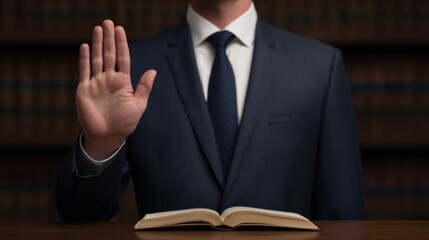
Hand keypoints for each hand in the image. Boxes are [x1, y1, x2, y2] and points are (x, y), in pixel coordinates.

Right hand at [77, 20, 155, 159]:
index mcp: (123, 81)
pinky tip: (85, 46)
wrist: (107, 136)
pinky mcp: (85, 89)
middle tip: (108, 22)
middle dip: (109, 38)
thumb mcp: (138, 105)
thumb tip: (153, 71)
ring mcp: (97, 83)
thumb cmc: (125, 123)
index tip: (120, 29)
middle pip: (109, 54)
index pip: (123, 58)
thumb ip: (144, 88)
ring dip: (97, 44)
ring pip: (97, 59)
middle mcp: (109, 79)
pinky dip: (84, 59)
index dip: (122, 43)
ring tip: (98, 29)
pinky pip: (84, 71)